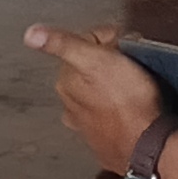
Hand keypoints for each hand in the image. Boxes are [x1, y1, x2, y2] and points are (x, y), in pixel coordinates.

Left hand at [24, 22, 164, 173]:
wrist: (146, 144)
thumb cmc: (126, 102)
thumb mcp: (94, 59)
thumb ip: (62, 43)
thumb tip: (31, 34)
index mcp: (66, 82)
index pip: (86, 44)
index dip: (110, 38)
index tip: (125, 44)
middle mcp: (71, 105)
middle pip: (92, 68)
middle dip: (112, 60)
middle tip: (132, 63)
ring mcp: (87, 125)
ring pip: (101, 90)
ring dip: (116, 84)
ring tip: (136, 85)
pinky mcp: (106, 139)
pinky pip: (112, 113)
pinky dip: (120, 106)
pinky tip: (132, 107)